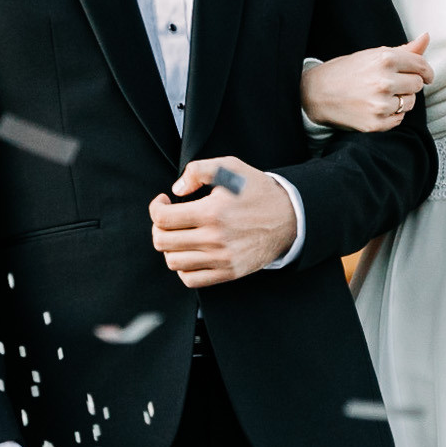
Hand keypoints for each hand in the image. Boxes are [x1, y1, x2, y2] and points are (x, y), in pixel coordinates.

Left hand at [150, 158, 296, 286]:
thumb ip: (198, 171)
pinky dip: (183, 268)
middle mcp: (214, 239)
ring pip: (173, 262)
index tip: (164, 201)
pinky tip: (190, 253)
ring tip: (180, 235)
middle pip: (163, 241)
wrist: (289, 218)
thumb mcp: (230, 167)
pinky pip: (191, 279)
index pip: (163, 218)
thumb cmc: (258, 191)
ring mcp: (221, 259)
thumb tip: (176, 190)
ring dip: (170, 247)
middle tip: (168, 218)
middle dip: (159, 227)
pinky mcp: (228, 272)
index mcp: (212, 212)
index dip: (156, 207)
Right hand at [301, 35, 431, 132]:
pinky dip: (392, 115)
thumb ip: (404, 50)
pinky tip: (375, 107)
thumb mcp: (372, 55)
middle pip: (417, 85)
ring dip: (401, 100)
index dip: (426, 71)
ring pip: (410, 103)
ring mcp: (380, 104)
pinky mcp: (376, 124)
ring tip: (381, 95)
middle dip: (409, 84)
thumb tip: (426, 37)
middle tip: (391, 83)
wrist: (316, 94)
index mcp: (384, 59)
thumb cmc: (346, 71)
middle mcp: (384, 81)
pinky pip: (399, 119)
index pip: (421, 66)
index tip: (426, 76)